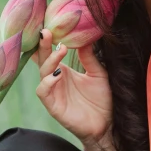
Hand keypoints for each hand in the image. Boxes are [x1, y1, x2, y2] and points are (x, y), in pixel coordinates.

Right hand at [31, 28, 112, 143]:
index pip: (50, 53)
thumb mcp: (98, 74)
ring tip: (61, 50)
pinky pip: (43, 91)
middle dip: (43, 46)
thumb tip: (84, 36)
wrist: (108, 125)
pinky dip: (48, 82)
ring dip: (49, 61)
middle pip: (42, 59)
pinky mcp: (53, 106)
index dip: (47, 41)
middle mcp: (56, 80)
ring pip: (42, 73)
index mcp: (64, 71)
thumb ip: (89, 57)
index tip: (49, 25)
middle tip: (46, 31)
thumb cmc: (103, 101)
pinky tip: (58, 75)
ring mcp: (53, 93)